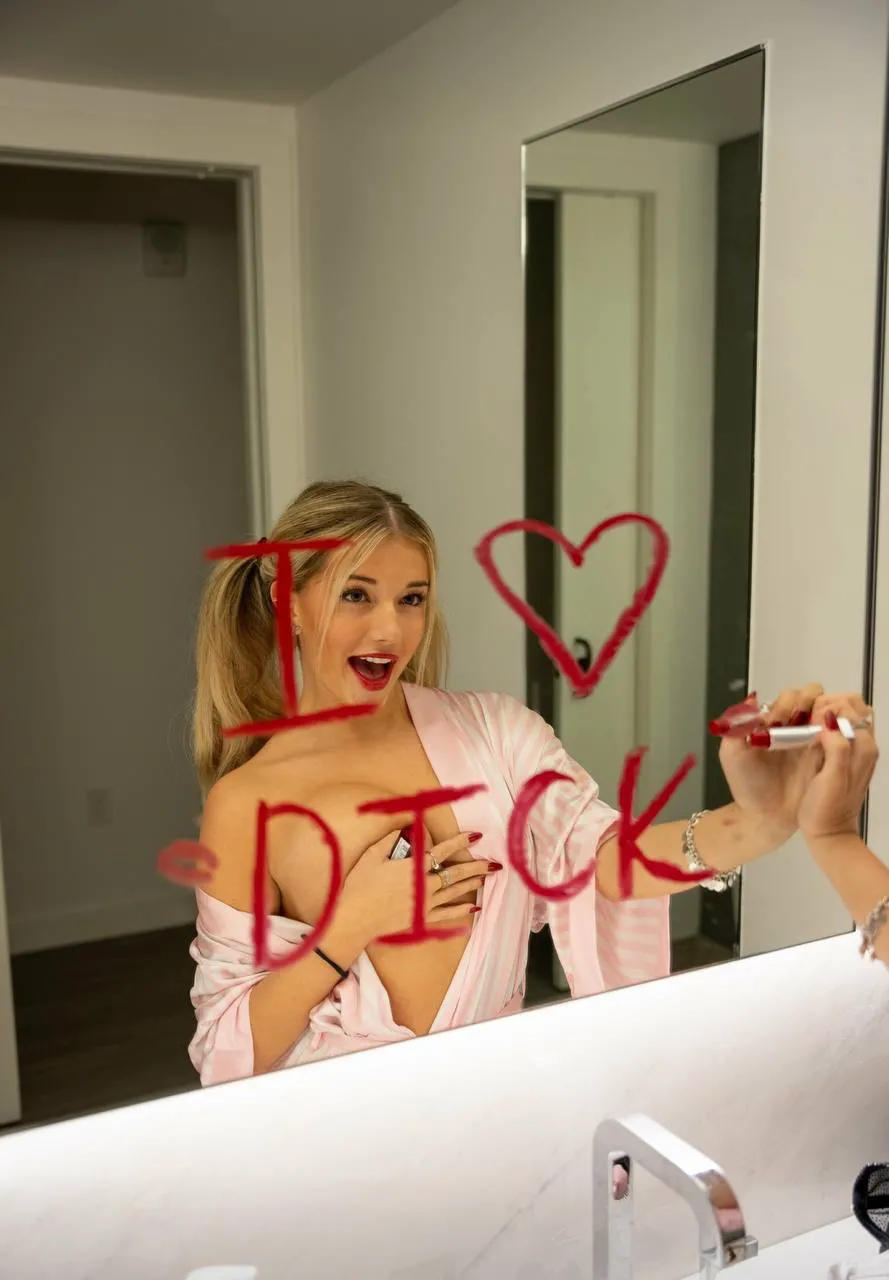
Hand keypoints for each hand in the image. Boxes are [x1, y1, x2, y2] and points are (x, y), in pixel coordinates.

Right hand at [339, 829, 499, 944]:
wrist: (354, 919)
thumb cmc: (359, 886)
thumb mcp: (372, 856)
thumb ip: (390, 839)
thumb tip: (404, 825)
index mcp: (414, 867)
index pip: (443, 851)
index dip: (460, 842)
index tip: (476, 836)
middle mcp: (425, 885)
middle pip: (455, 873)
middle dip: (476, 866)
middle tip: (494, 863)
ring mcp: (425, 904)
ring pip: (455, 892)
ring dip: (472, 884)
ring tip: (486, 877)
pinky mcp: (421, 920)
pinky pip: (446, 915)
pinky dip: (461, 912)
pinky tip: (474, 909)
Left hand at [718, 683, 825, 834]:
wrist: (765, 816)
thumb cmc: (747, 784)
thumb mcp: (732, 753)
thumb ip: (737, 725)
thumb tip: (751, 698)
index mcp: (772, 722)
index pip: (786, 696)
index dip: (784, 703)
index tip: (777, 722)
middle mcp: (794, 726)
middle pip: (810, 697)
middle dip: (806, 702)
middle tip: (796, 721)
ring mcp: (812, 739)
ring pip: (825, 711)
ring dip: (822, 712)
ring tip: (812, 728)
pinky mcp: (826, 754)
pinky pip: (837, 733)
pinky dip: (835, 729)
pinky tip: (824, 738)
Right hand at [797, 694, 877, 841]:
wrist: (828, 832)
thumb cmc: (825, 807)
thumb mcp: (832, 777)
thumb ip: (837, 746)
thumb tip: (828, 720)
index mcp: (864, 747)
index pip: (852, 706)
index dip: (830, 706)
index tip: (812, 720)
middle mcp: (864, 744)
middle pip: (853, 705)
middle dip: (830, 704)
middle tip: (810, 720)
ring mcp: (856, 750)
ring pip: (846, 714)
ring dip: (827, 713)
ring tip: (808, 725)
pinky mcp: (844, 756)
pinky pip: (839, 729)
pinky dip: (825, 724)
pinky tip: (810, 735)